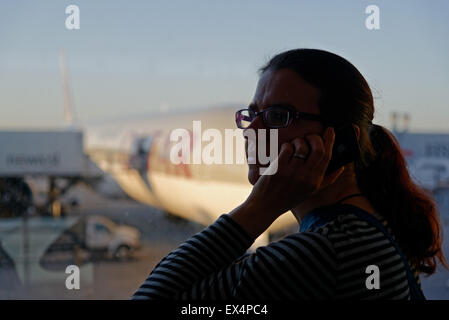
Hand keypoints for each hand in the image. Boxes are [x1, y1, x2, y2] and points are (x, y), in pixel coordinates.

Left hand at [229, 127, 344, 238]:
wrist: (266, 206)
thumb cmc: (288, 198)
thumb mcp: (310, 192)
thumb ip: (327, 180)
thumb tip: (341, 168)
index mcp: (315, 181)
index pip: (327, 157)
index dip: (330, 141)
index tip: (330, 130)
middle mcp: (306, 177)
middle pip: (318, 149)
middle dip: (315, 137)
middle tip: (309, 137)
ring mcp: (292, 172)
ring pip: (302, 146)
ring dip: (299, 141)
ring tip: (294, 146)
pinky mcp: (279, 168)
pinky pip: (287, 148)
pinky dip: (287, 145)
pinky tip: (284, 151)